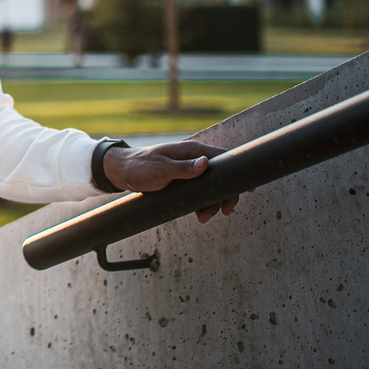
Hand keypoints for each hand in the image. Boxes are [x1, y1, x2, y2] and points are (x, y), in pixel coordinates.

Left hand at [103, 140, 241, 223]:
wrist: (121, 172)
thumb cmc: (139, 167)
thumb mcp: (160, 169)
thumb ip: (183, 168)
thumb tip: (205, 164)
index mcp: (191, 151)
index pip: (223, 158)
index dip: (237, 172)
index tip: (247, 189)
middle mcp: (193, 159)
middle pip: (220, 177)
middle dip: (223, 196)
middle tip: (222, 213)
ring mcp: (189, 170)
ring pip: (211, 187)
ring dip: (212, 203)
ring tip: (203, 217)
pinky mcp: (183, 180)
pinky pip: (200, 192)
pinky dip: (202, 203)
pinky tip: (199, 213)